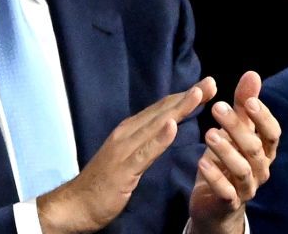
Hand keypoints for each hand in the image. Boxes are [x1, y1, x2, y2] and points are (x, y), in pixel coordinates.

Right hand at [38, 77, 216, 233]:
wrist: (76, 205)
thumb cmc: (103, 185)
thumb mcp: (127, 159)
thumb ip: (144, 144)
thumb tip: (164, 130)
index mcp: (128, 132)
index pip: (161, 110)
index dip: (184, 97)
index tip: (207, 86)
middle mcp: (125, 134)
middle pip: (161, 112)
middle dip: (187, 97)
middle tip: (211, 82)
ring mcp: (123, 150)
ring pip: (155, 126)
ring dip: (177, 109)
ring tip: (197, 95)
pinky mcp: (123, 169)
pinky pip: (144, 152)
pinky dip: (159, 138)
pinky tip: (172, 127)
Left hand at [189, 71, 280, 233]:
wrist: (214, 203)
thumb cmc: (226, 160)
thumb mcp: (234, 132)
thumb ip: (243, 106)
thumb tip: (252, 74)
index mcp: (263, 151)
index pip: (272, 133)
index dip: (263, 117)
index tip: (249, 100)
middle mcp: (259, 169)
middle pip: (254, 148)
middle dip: (237, 127)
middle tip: (217, 107)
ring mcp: (246, 187)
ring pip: (242, 169)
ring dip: (226, 150)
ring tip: (208, 133)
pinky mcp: (228, 202)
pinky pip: (226, 191)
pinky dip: (215, 177)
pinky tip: (201, 162)